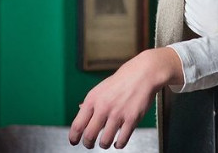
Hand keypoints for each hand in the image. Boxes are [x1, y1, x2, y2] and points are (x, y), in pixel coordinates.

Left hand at [68, 48, 182, 148]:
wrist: (144, 72)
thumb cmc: (123, 79)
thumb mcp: (102, 87)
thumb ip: (92, 101)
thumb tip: (80, 110)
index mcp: (93, 99)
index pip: (77, 125)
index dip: (74, 137)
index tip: (74, 141)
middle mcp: (104, 107)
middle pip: (89, 136)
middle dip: (88, 144)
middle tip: (90, 144)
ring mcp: (118, 113)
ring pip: (104, 142)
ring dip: (104, 144)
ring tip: (106, 141)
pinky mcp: (132, 119)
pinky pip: (122, 141)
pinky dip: (119, 145)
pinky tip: (118, 141)